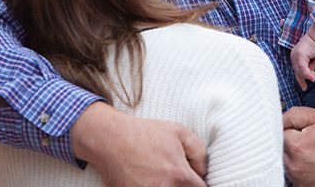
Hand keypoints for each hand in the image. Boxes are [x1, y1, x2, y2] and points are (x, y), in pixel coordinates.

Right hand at [71, 102, 207, 185]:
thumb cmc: (146, 134)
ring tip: (161, 177)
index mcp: (180, 176)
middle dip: (184, 186)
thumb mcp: (180, 132)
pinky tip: (149, 180)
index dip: (199, 184)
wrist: (111, 139)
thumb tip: (203, 172)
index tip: (193, 177)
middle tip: (174, 175)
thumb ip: (200, 153)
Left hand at [283, 107, 314, 186]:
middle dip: (290, 142)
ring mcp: (299, 181)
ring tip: (314, 153)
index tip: (305, 129)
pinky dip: (299, 169)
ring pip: (285, 162)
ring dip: (293, 156)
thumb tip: (278, 120)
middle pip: (280, 148)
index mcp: (297, 146)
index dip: (293, 127)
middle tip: (310, 141)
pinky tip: (314, 164)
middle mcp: (295, 166)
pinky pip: (292, 175)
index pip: (279, 130)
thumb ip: (293, 114)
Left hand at [290, 26, 314, 90]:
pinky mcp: (299, 56)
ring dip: (312, 74)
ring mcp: (295, 56)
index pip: (296, 71)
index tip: (304, 88)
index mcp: (295, 57)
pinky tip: (313, 78)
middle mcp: (293, 57)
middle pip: (299, 73)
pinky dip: (308, 75)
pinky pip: (303, 70)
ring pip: (301, 72)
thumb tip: (310, 78)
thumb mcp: (314, 60)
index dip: (300, 80)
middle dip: (310, 76)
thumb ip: (310, 69)